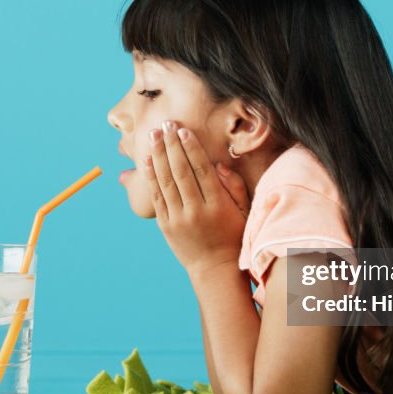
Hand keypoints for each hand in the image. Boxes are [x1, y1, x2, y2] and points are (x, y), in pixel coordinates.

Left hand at [144, 120, 250, 277]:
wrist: (214, 269)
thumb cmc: (233, 237)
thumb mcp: (244, 213)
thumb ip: (235, 187)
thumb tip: (219, 165)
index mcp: (217, 206)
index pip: (201, 171)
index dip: (191, 148)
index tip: (183, 130)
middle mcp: (196, 211)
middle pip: (180, 172)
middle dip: (171, 145)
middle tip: (165, 124)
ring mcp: (178, 219)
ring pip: (165, 182)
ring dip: (158, 155)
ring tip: (154, 135)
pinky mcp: (165, 225)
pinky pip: (156, 197)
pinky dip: (151, 177)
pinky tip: (148, 160)